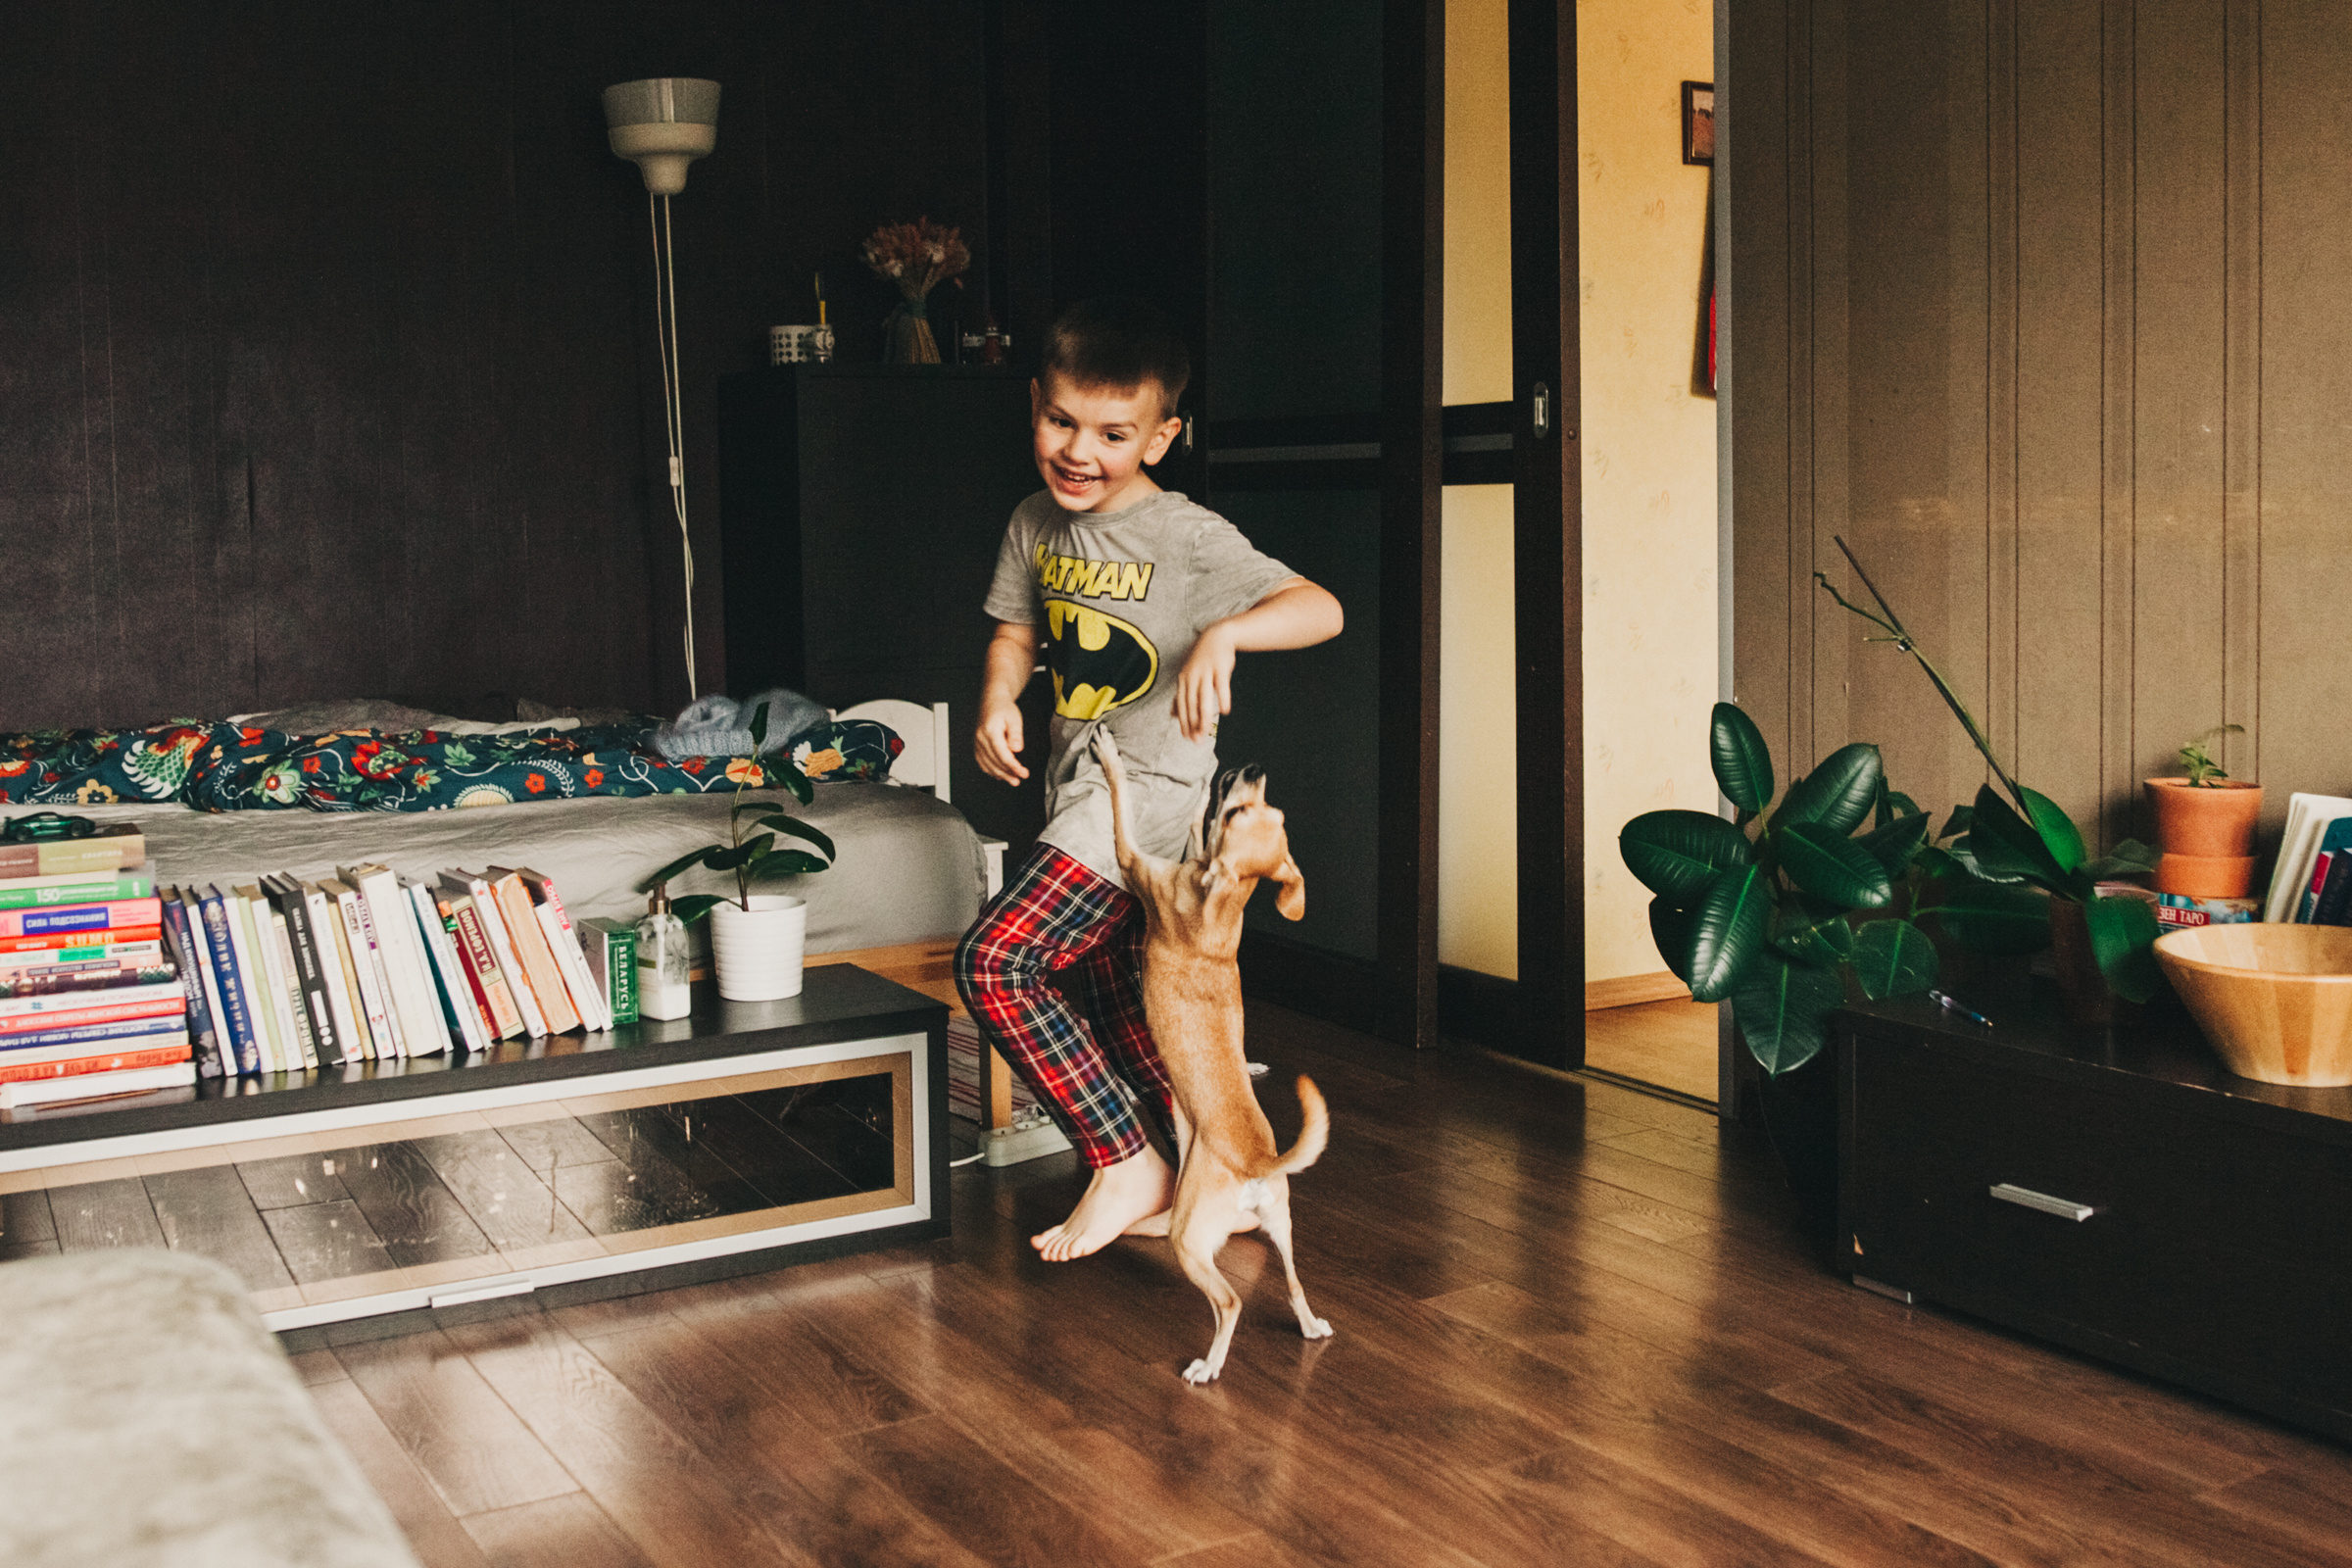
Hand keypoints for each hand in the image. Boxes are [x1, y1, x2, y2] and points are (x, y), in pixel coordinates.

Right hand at [975, 701, 1027, 783]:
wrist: (992, 701)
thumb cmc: (1004, 708)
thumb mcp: (1015, 718)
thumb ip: (1016, 734)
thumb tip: (1017, 750)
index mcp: (990, 731)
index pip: (1003, 755)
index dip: (1014, 767)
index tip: (1024, 773)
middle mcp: (981, 738)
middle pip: (994, 762)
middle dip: (1008, 773)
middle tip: (1019, 779)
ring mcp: (977, 743)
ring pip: (987, 764)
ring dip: (1000, 775)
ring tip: (1012, 781)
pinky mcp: (977, 745)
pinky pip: (981, 762)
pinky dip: (990, 770)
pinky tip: (999, 775)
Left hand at [1174, 622, 1237, 742]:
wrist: (1217, 636)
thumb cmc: (1203, 659)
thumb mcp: (1188, 675)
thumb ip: (1181, 695)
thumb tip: (1172, 715)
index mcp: (1183, 680)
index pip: (1182, 704)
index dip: (1184, 722)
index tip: (1187, 737)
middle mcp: (1192, 676)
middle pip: (1191, 704)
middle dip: (1193, 724)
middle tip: (1197, 740)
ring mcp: (1206, 672)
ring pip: (1203, 698)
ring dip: (1204, 716)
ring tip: (1206, 731)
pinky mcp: (1220, 668)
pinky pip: (1221, 685)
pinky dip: (1223, 698)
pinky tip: (1224, 711)